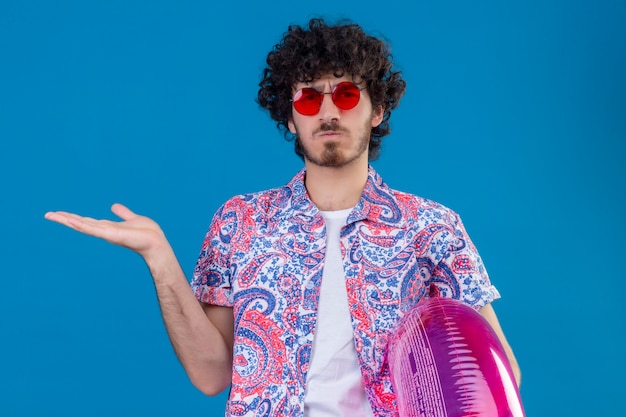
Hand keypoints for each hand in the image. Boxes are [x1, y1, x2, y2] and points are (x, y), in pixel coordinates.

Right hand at [44, 203, 166, 258]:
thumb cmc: (148, 233)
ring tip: (52, 215)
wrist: (156, 243)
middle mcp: (104, 231)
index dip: (73, 217)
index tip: (60, 213)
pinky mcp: (111, 235)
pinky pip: (93, 229)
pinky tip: (70, 220)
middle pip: (80, 223)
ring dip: (67, 220)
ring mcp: (106, 234)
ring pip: (83, 225)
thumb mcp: (133, 218)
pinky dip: (81, 225)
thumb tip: (114, 206)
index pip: (87, 221)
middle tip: (48, 214)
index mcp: (108, 227)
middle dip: (64, 219)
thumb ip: (123, 213)